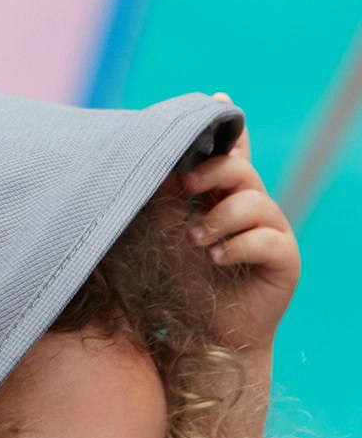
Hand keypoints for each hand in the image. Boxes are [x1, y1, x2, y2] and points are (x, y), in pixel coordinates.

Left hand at [181, 97, 300, 357]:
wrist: (204, 339)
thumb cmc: (181, 289)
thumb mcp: (165, 242)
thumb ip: (164, 204)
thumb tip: (152, 166)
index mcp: (222, 200)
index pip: (231, 156)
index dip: (226, 132)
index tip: (215, 99)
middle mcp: (251, 210)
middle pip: (242, 172)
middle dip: (215, 170)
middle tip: (186, 183)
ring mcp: (272, 233)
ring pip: (255, 202)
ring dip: (220, 217)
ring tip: (195, 240)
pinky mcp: (285, 259)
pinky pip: (267, 239)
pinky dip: (238, 245)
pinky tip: (216, 257)